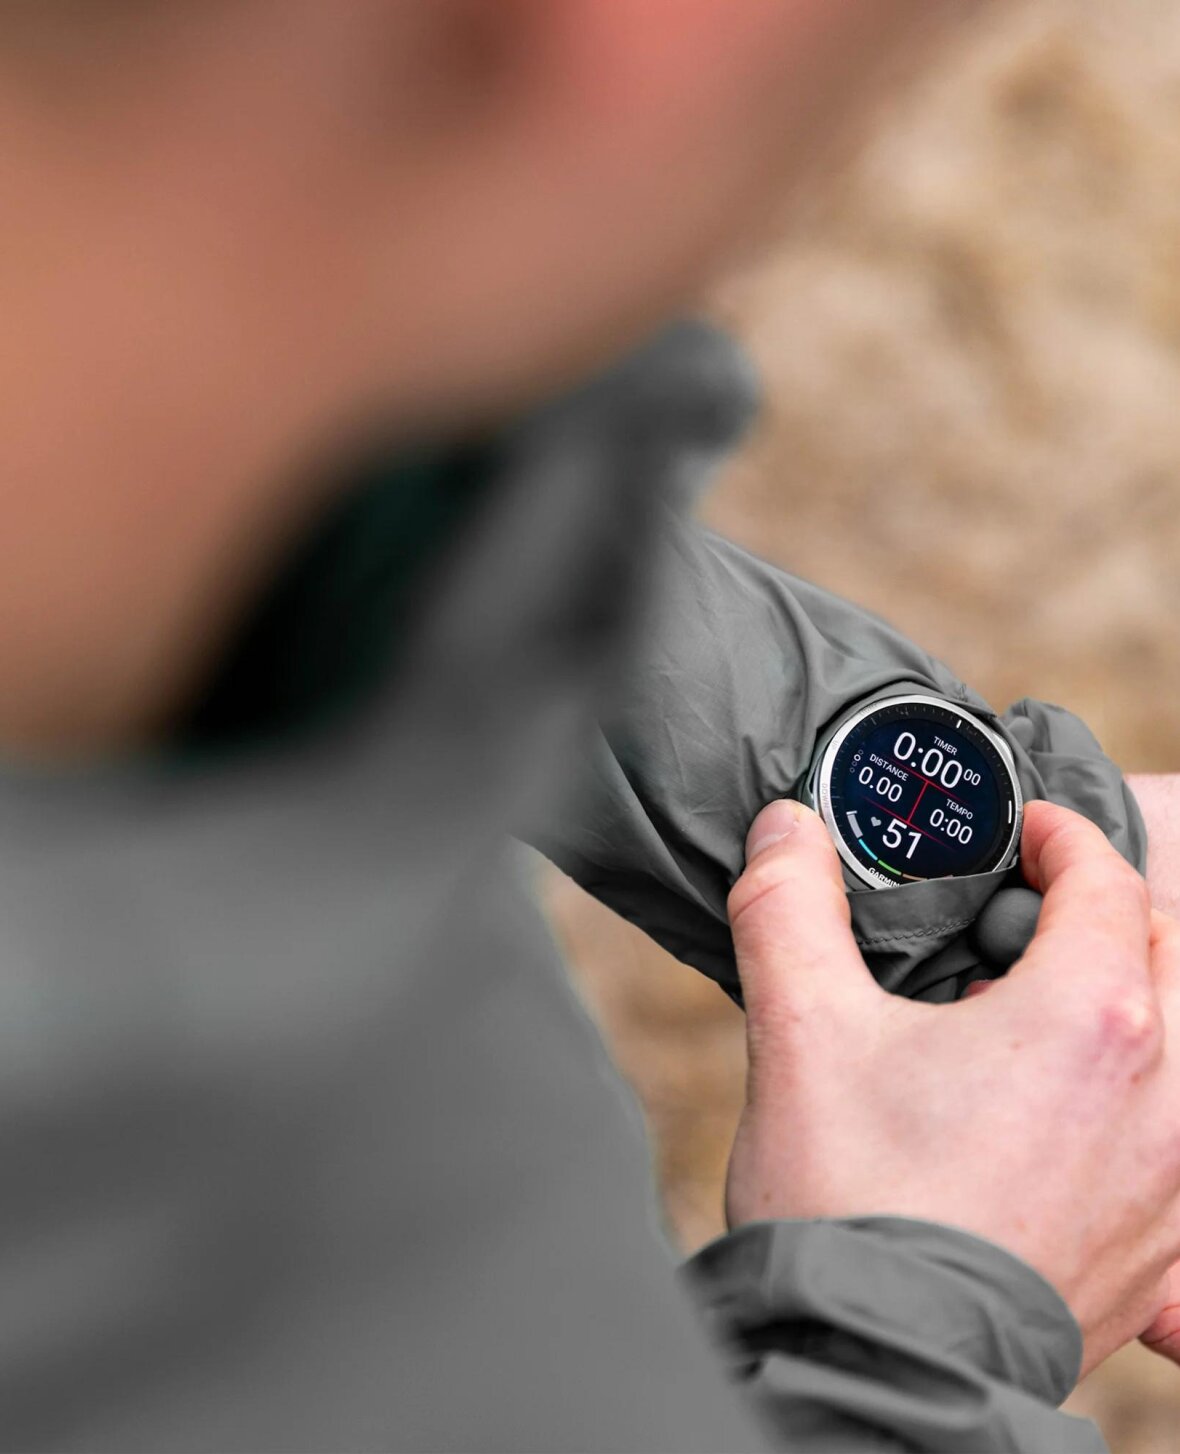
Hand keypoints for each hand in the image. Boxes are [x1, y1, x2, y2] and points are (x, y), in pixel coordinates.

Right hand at [725, 797, 1179, 1376]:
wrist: (878, 1363)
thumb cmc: (852, 1201)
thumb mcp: (801, 1031)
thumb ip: (789, 906)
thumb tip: (784, 826)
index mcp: (1086, 1021)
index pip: (1107, 882)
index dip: (1065, 836)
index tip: (1027, 829)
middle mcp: (1159, 1093)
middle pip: (1171, 951)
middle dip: (1118, 906)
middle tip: (1047, 900)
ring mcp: (1171, 1177)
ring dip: (1144, 998)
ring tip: (1064, 997)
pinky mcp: (1162, 1247)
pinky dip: (1151, 1097)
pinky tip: (1085, 1111)